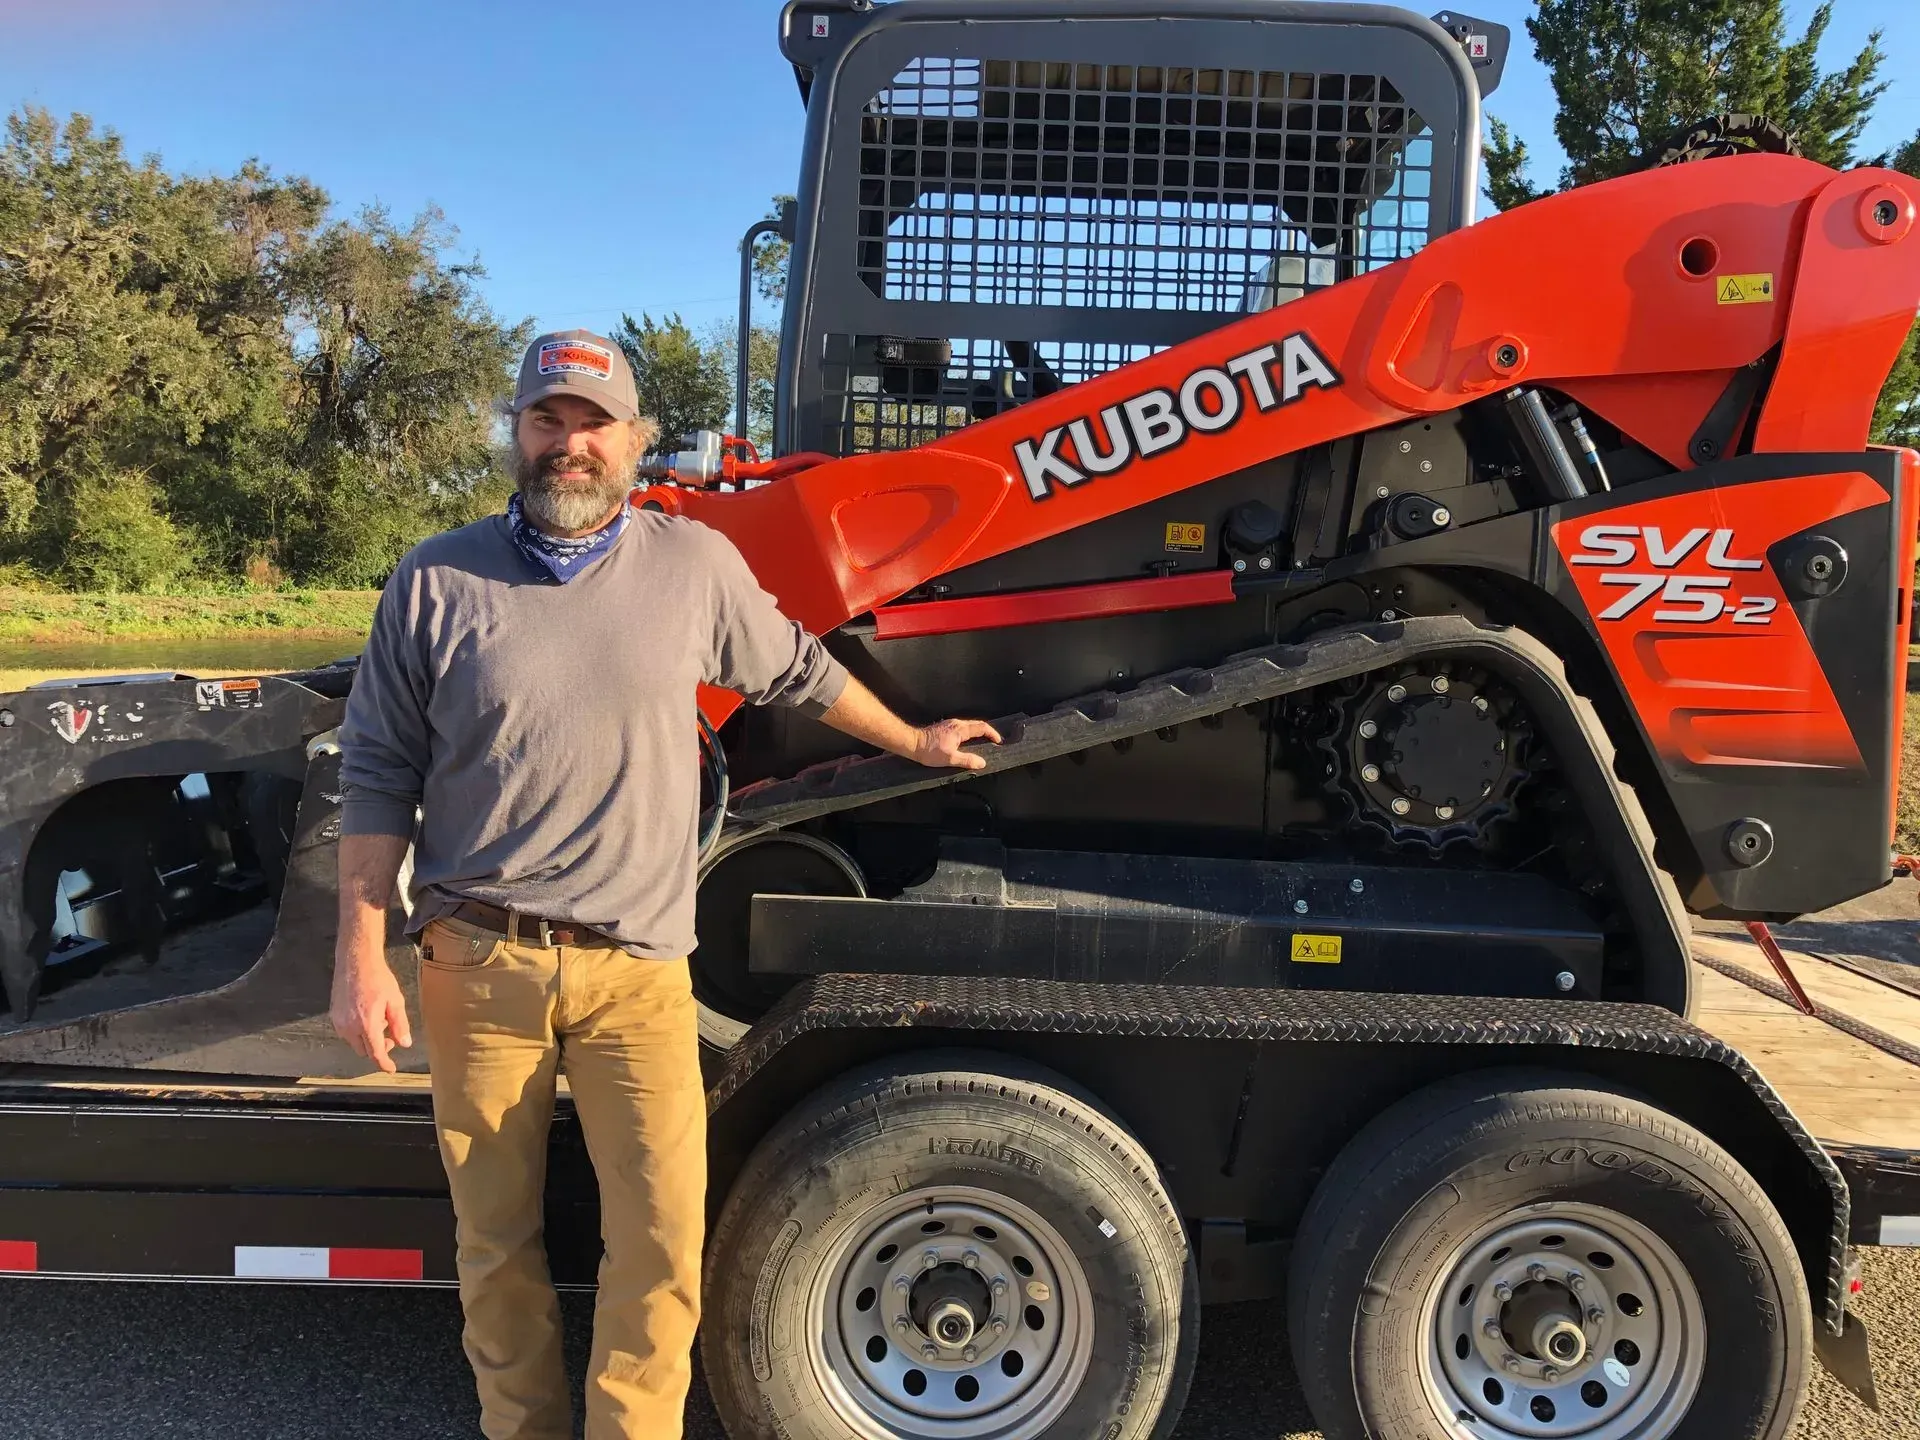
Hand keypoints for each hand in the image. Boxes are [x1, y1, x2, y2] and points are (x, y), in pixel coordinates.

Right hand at [329, 949, 412, 1073]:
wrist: (355, 961)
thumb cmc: (378, 979)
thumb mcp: (395, 1001)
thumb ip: (400, 1024)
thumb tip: (404, 1044)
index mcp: (367, 1025)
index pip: (375, 1053)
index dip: (384, 1063)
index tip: (391, 1069)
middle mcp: (349, 1027)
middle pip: (364, 1051)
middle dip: (378, 1048)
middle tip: (390, 1035)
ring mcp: (339, 1022)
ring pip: (354, 1042)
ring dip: (367, 1039)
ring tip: (378, 1019)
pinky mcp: (333, 1015)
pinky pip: (346, 1032)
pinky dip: (357, 1031)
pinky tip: (366, 1015)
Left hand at [910, 717, 1002, 770]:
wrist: (912, 744)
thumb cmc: (929, 751)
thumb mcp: (950, 759)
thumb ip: (967, 760)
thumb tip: (982, 763)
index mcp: (960, 729)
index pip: (982, 727)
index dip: (992, 733)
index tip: (998, 741)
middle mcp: (956, 723)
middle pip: (977, 724)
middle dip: (987, 732)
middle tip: (993, 741)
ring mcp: (949, 724)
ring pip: (969, 726)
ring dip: (978, 732)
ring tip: (982, 742)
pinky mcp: (944, 727)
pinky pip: (961, 728)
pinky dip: (969, 734)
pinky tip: (966, 742)